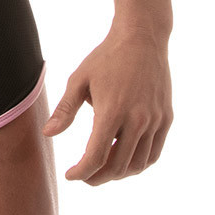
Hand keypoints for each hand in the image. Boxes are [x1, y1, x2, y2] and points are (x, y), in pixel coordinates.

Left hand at [42, 23, 172, 184]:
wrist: (142, 38)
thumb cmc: (106, 57)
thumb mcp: (79, 79)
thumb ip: (65, 109)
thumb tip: (48, 134)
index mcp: (112, 111)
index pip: (96, 156)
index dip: (82, 172)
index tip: (70, 175)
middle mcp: (137, 119)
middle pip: (117, 166)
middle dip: (97, 177)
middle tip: (84, 175)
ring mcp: (155, 120)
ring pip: (138, 164)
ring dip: (118, 173)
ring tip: (103, 167)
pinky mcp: (166, 118)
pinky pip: (154, 153)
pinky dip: (138, 163)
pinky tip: (124, 159)